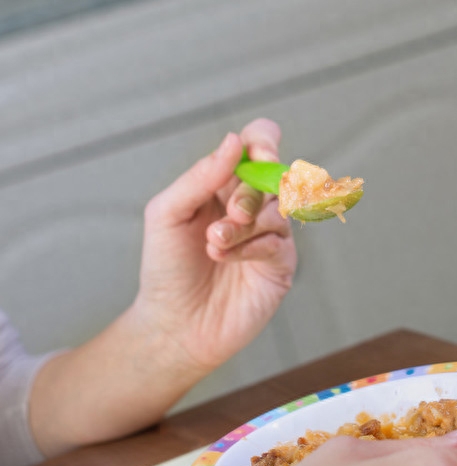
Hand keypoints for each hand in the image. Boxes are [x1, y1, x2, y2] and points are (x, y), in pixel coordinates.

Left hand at [133, 118, 296, 375]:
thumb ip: (201, 175)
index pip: (259, 143)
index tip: (257, 155)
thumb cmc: (166, 267)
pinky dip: (250, 246)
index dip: (264, 142)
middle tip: (230, 213)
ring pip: (279, 209)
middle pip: (275, 175)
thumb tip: (234, 141)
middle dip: (251, 192)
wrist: (173, 324)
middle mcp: (254, 204)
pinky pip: (279, 241)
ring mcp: (271, 234)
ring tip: (214, 243)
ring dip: (244, 224)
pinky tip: (224, 257)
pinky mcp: (282, 264)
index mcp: (227, 184)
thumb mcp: (168, 213)